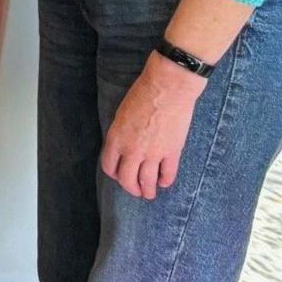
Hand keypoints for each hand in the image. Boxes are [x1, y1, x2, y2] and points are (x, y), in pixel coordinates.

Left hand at [100, 57, 206, 198]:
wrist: (168, 87)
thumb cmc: (143, 93)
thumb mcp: (122, 114)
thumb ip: (122, 133)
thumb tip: (125, 147)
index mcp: (116, 139)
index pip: (109, 166)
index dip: (114, 174)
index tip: (120, 176)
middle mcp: (131, 150)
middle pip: (127, 179)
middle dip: (131, 188)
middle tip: (136, 191)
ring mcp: (152, 153)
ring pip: (147, 182)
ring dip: (148, 191)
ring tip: (150, 194)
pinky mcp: (171, 152)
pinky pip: (167, 174)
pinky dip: (165, 181)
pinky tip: (164, 182)